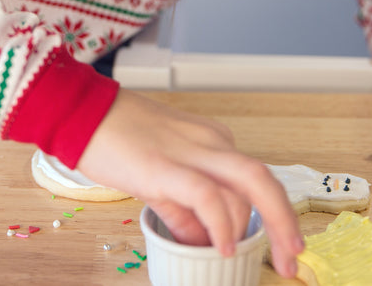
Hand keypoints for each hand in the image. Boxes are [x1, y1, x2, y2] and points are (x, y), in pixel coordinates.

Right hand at [76, 89, 303, 277]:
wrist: (78, 112)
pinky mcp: (163, 165)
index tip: (280, 245)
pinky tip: (220, 247)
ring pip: (248, 183)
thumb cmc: (113, 138)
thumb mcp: (157, 177)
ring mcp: (189, 151)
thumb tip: (201, 242)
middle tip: (293, 258)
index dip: (273, 216)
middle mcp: (210, 142)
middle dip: (285, 221)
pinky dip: (220, 223)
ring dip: (264, 224)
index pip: (254, 181)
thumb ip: (183, 210)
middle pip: (264, 180)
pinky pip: (206, 194)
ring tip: (263, 257)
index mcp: (211, 141)